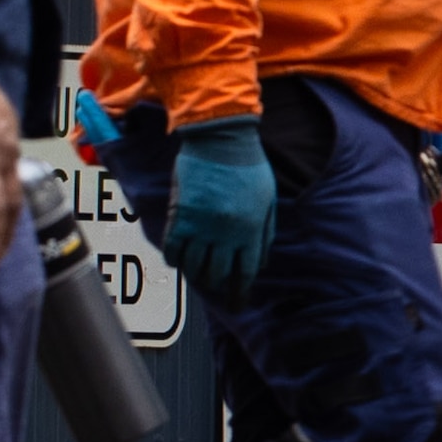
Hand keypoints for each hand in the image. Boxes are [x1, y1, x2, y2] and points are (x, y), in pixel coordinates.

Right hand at [166, 117, 276, 294]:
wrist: (221, 137)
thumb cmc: (249, 166)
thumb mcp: (268, 199)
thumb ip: (265, 232)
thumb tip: (260, 263)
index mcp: (251, 229)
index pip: (244, 273)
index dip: (239, 292)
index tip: (237, 304)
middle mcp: (226, 233)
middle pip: (217, 274)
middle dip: (216, 284)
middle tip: (214, 286)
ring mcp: (201, 226)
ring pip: (193, 266)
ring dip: (195, 274)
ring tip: (196, 273)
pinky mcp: (180, 216)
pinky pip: (173, 249)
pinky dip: (175, 260)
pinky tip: (178, 260)